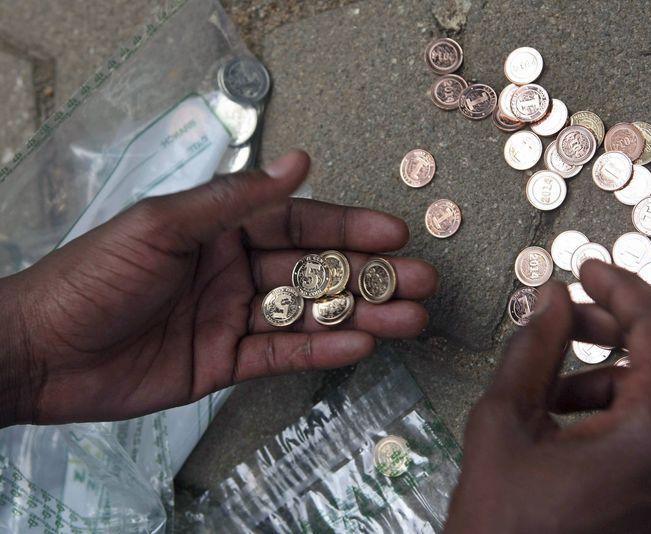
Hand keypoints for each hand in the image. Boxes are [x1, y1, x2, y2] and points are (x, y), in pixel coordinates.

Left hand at [2, 150, 436, 425]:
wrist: (41, 351)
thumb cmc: (94, 276)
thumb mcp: (163, 225)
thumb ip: (234, 199)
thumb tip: (298, 161)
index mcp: (221, 228)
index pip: (299, 223)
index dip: (348, 226)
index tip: (394, 233)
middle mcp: (235, 269)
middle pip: (316, 270)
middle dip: (370, 275)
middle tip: (422, 281)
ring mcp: (234, 316)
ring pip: (310, 314)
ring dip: (361, 315)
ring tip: (410, 319)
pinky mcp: (226, 361)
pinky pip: (282, 355)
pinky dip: (321, 350)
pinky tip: (360, 345)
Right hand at [446, 261, 650, 532]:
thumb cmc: (505, 533)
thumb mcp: (505, 423)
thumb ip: (535, 346)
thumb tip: (553, 299)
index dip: (621, 287)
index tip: (589, 269)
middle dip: (629, 324)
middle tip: (576, 319)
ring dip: (628, 368)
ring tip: (560, 389)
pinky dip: (638, 407)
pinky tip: (579, 423)